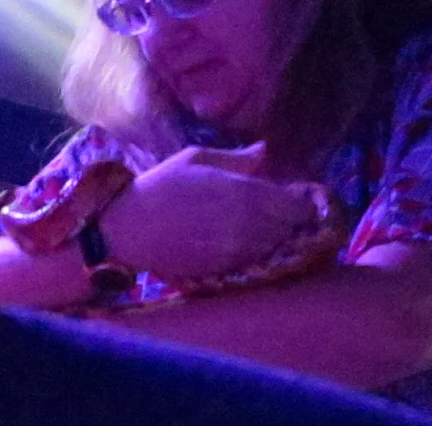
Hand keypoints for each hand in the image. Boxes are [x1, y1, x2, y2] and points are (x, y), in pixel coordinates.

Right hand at [99, 145, 321, 281]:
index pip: (294, 205)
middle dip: (292, 222)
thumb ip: (237, 159)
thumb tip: (265, 151)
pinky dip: (258, 253)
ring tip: (266, 229)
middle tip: (284, 216)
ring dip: (276, 239)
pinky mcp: (223, 269)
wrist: (128, 229)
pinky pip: (254, 261)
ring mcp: (236, 250)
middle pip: (290, 229)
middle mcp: (246, 224)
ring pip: (275, 247)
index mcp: (243, 192)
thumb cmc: (160, 186)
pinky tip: (246, 243)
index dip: (302, 204)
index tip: (297, 200)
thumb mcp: (196, 158)